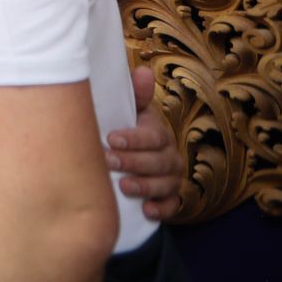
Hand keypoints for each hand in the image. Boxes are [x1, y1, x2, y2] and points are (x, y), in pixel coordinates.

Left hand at [108, 65, 183, 219]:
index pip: (153, 135)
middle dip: (134, 162)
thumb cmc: (129, 129)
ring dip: (145, 186)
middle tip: (109, 161)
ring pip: (165, 184)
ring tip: (124, 186)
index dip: (134, 138)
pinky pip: (172, 206)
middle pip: (158, 161)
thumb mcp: (133, 111)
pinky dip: (162, 209)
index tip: (111, 138)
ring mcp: (172, 177)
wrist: (137, 157)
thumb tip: (143, 70)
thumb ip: (136, 95)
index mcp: (159, 132)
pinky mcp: (171, 197)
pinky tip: (147, 210)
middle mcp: (170, 155)